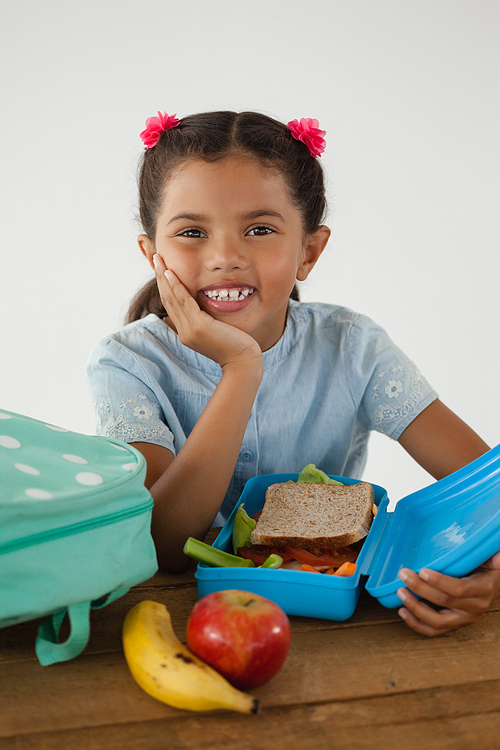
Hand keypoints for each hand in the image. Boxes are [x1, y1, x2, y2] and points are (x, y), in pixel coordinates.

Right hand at [153, 254, 261, 370]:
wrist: (243, 361)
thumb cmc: (237, 346)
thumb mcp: (218, 331)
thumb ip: (209, 320)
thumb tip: (209, 307)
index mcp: (187, 333)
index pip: (171, 305)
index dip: (165, 286)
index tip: (161, 269)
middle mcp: (184, 332)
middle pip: (167, 300)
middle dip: (160, 277)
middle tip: (155, 257)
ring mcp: (189, 330)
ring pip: (171, 298)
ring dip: (163, 277)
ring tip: (158, 259)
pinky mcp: (198, 327)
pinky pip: (183, 302)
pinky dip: (176, 286)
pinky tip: (170, 273)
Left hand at [396, 556, 499, 636]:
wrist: (494, 585)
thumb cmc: (487, 569)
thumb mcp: (490, 559)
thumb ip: (492, 557)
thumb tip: (497, 558)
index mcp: (483, 589)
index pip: (460, 589)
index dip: (440, 582)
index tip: (422, 571)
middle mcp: (474, 608)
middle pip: (444, 602)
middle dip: (420, 588)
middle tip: (404, 575)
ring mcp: (464, 619)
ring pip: (438, 622)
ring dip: (416, 609)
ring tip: (401, 593)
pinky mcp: (454, 624)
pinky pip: (434, 630)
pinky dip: (417, 624)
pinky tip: (403, 612)